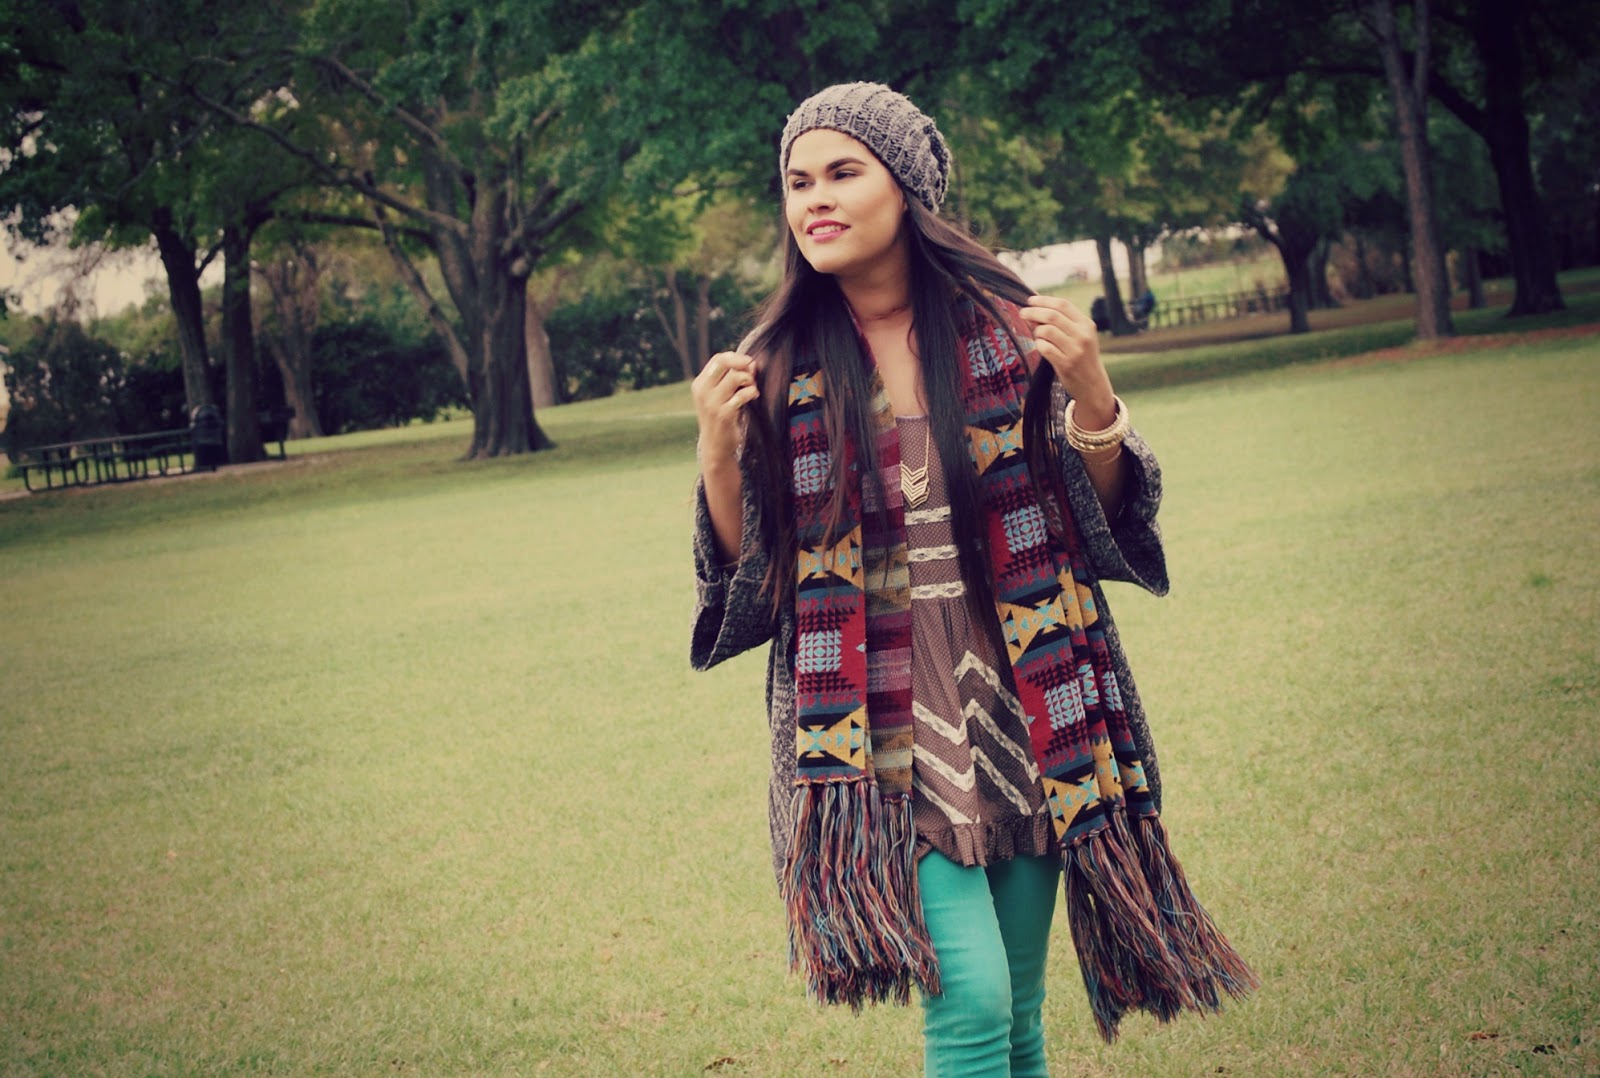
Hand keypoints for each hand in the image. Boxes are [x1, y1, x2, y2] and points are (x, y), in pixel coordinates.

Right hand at [692, 351, 759, 468]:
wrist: (715, 446)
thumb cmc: (721, 417)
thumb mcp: (719, 396)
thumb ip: (731, 378)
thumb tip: (751, 363)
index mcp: (699, 384)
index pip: (718, 359)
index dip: (736, 358)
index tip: (747, 365)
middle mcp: (703, 391)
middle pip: (724, 362)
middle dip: (743, 364)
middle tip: (752, 374)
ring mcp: (712, 403)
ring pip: (735, 377)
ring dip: (749, 380)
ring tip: (752, 389)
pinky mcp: (724, 414)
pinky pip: (743, 394)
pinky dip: (752, 392)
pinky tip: (753, 397)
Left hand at [1019, 294, 1116, 426]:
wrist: (1093, 385)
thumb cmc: (1083, 358)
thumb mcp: (1079, 337)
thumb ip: (1061, 324)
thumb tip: (1034, 311)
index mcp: (1086, 325)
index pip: (1063, 304)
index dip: (1044, 300)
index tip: (1030, 300)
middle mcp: (1082, 335)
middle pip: (1052, 315)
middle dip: (1033, 311)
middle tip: (1022, 312)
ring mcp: (1075, 350)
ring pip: (1046, 331)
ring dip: (1036, 331)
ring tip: (1037, 335)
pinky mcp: (1066, 364)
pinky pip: (1044, 347)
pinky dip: (1038, 344)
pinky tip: (1041, 346)